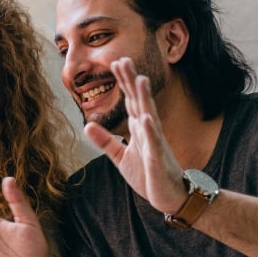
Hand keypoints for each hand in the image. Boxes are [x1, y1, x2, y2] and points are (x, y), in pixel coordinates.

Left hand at [83, 57, 185, 213]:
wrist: (170, 196)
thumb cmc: (148, 174)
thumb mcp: (120, 157)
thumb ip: (105, 141)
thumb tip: (87, 124)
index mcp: (139, 128)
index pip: (130, 100)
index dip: (123, 82)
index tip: (116, 62)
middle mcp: (149, 131)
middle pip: (139, 101)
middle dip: (131, 81)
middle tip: (124, 59)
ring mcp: (155, 143)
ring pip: (149, 116)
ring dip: (145, 98)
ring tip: (140, 79)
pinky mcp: (158, 159)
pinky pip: (154, 143)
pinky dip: (150, 130)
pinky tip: (146, 118)